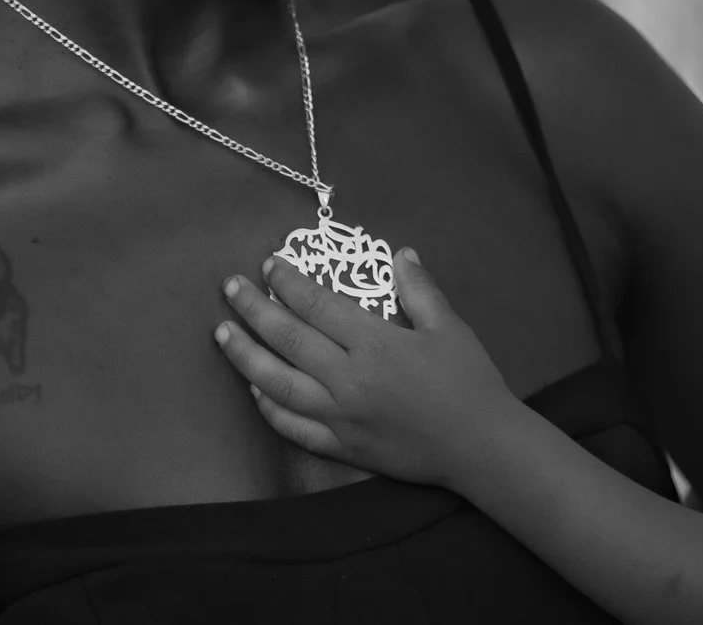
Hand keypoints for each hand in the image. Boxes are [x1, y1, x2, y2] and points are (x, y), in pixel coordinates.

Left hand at [214, 248, 519, 489]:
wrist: (480, 446)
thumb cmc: (468, 381)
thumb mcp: (450, 327)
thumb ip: (420, 290)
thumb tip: (401, 255)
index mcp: (375, 343)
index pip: (318, 305)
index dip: (289, 283)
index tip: (268, 265)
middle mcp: (348, 379)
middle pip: (289, 339)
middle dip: (254, 310)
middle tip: (229, 288)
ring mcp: (340, 417)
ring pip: (279, 384)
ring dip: (246, 357)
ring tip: (223, 334)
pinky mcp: (342, 447)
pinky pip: (294, 428)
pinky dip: (269, 408)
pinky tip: (254, 390)